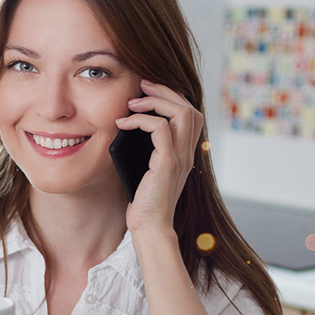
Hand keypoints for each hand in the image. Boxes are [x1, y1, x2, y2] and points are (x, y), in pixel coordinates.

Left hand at [115, 79, 202, 232]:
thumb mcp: (146, 168)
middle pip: (189, 107)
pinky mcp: (168, 164)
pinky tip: (124, 123)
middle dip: (165, 91)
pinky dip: (141, 120)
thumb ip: (147, 149)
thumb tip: (128, 125)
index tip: (147, 92)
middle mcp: (187, 153)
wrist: (149, 227)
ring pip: (181, 113)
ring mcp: (180, 158)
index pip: (190, 113)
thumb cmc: (144, 201)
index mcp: (184, 152)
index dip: (172, 97)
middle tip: (141, 86)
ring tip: (132, 102)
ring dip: (155, 101)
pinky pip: (161, 129)